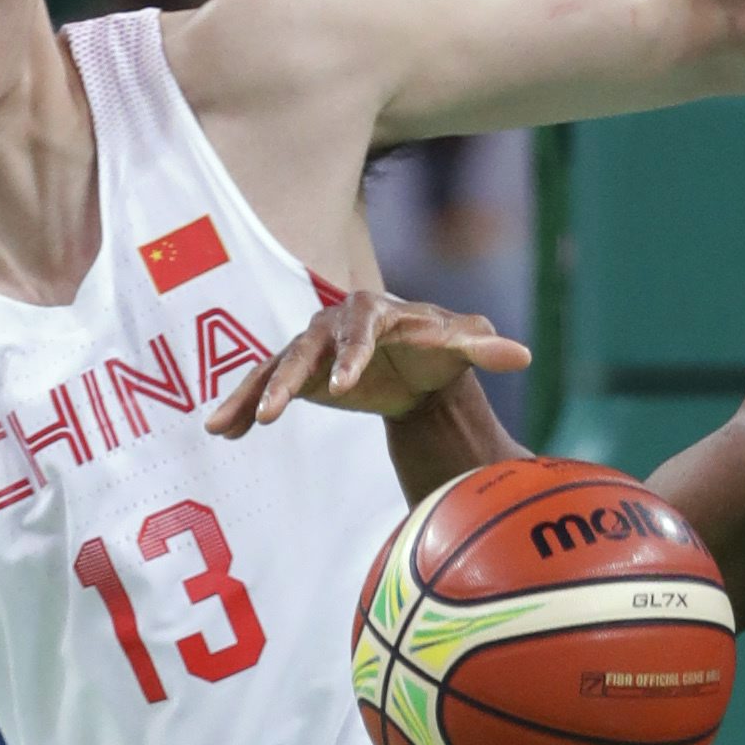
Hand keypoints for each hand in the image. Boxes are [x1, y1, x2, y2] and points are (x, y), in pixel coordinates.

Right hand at [205, 291, 530, 439]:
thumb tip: (523, 356)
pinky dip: (242, 406)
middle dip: (286, 378)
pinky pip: (264, 388)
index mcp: (373, 312)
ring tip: (224, 425)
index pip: (359, 330)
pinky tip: (220, 431)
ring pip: (275, 368)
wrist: (414, 358)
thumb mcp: (462, 345)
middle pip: (304, 348)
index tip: (342, 386)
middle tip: (273, 412)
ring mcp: (310, 349)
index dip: (349, 356)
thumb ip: (486, 348)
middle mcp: (332, 325)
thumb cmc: (438, 345)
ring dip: (251, 395)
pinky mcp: (297, 374)